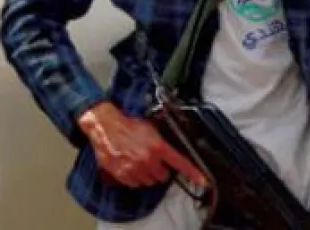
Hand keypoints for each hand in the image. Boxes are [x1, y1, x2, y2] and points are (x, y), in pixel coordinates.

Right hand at [77, 102, 207, 188]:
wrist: (106, 127)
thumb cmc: (129, 125)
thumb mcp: (152, 129)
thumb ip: (163, 143)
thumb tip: (172, 151)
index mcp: (158, 147)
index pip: (181, 163)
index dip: (193, 173)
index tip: (203, 181)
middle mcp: (148, 160)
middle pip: (163, 176)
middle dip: (161, 170)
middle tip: (154, 161)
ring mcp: (134, 169)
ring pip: (149, 182)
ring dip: (148, 175)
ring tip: (141, 163)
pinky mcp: (122, 174)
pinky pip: (135, 184)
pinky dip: (135, 178)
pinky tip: (132, 167)